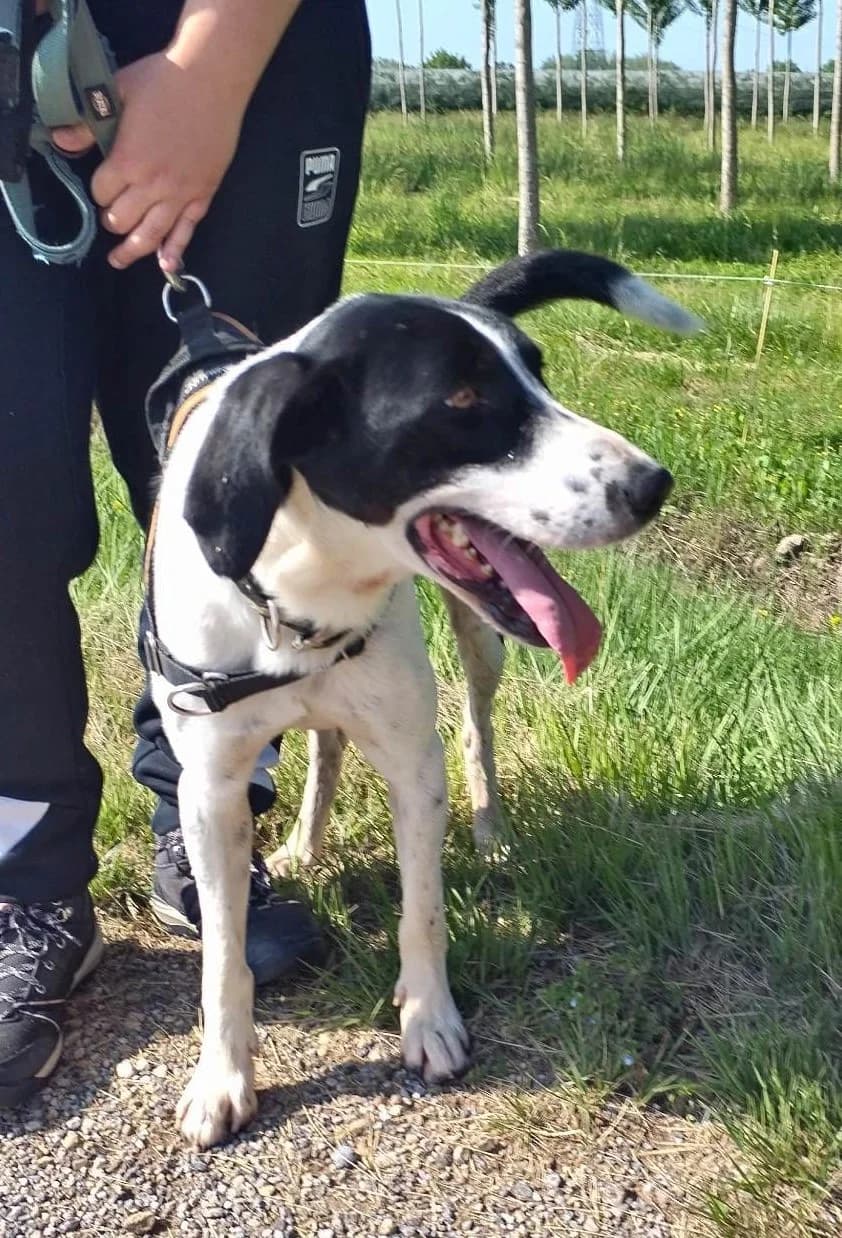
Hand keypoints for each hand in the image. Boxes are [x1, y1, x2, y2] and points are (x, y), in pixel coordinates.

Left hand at [51, 53, 243, 270]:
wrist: (210, 80)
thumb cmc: (163, 81)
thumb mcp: (117, 93)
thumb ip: (88, 124)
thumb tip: (61, 140)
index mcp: (128, 161)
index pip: (101, 193)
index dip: (98, 190)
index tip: (102, 183)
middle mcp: (152, 185)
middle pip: (122, 219)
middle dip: (112, 220)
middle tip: (111, 216)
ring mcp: (179, 194)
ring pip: (151, 235)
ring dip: (133, 250)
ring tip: (120, 260)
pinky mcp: (202, 195)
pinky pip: (186, 231)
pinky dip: (175, 252)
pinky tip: (168, 268)